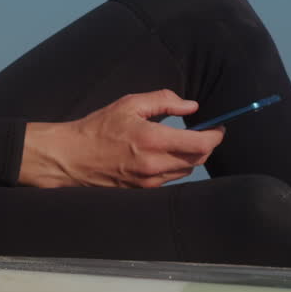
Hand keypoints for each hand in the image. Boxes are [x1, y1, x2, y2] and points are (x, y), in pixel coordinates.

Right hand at [18, 89, 223, 187]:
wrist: (72, 158)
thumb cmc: (98, 128)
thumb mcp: (129, 104)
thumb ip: (164, 101)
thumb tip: (191, 106)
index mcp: (152, 140)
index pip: (200, 144)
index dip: (216, 136)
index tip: (218, 127)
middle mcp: (154, 165)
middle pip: (198, 159)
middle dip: (207, 145)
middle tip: (205, 132)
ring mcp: (149, 181)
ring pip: (186, 171)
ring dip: (191, 156)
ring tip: (183, 141)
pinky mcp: (143, 191)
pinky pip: (171, 179)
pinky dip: (176, 166)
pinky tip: (166, 154)